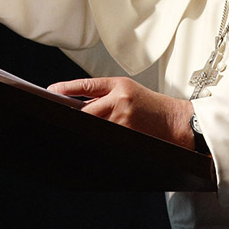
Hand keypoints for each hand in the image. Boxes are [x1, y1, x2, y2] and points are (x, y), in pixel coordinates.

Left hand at [49, 77, 195, 149]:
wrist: (178, 121)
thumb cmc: (152, 106)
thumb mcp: (129, 91)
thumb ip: (105, 95)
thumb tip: (77, 105)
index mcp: (119, 85)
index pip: (86, 85)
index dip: (66, 88)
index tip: (51, 91)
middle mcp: (119, 100)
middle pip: (85, 109)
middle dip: (72, 115)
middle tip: (57, 119)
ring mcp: (123, 119)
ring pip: (93, 126)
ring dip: (84, 130)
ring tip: (74, 134)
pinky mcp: (127, 135)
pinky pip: (105, 138)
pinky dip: (97, 140)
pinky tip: (92, 144)